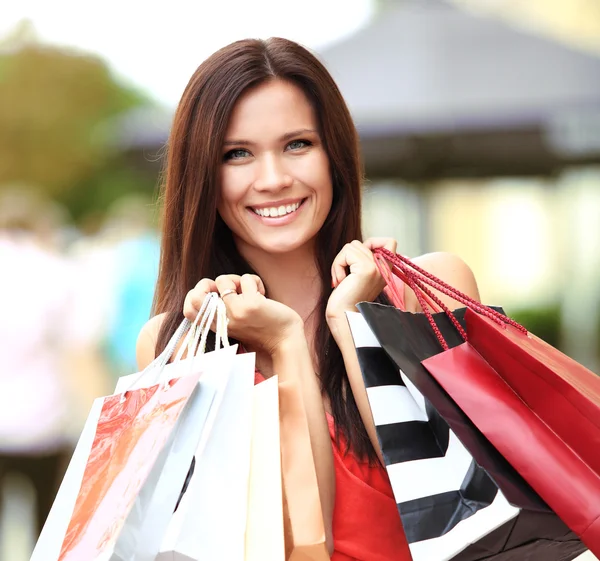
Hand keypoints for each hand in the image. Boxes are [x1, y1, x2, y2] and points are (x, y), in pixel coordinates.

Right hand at [183, 274, 302, 355]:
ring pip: (223, 280)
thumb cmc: (263, 330)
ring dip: (238, 280)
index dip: (195, 295)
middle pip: (197, 295)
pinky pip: (245, 279)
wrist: (286, 342)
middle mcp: (223, 321)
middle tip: (228, 287)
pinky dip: (255, 281)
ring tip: (252, 292)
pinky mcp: (251, 305)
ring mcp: (236, 313)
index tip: (213, 294)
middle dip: (208, 283)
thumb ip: (222, 311)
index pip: (188, 310)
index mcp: (218, 327)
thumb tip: (215, 285)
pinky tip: (263, 294)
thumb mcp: (236, 324)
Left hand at [326, 238, 396, 322]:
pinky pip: (346, 253)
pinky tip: (340, 281)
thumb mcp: (360, 275)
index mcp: (386, 270)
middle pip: (360, 243)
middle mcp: (385, 268)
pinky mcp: (366, 269)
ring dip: (340, 262)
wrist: (343, 316)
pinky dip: (337, 265)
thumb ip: (364, 260)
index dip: (371, 243)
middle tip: (344, 276)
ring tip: (342, 280)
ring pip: (351, 246)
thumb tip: (358, 245)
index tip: (358, 261)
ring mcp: (377, 268)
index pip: (390, 242)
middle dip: (346, 257)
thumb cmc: (346, 297)